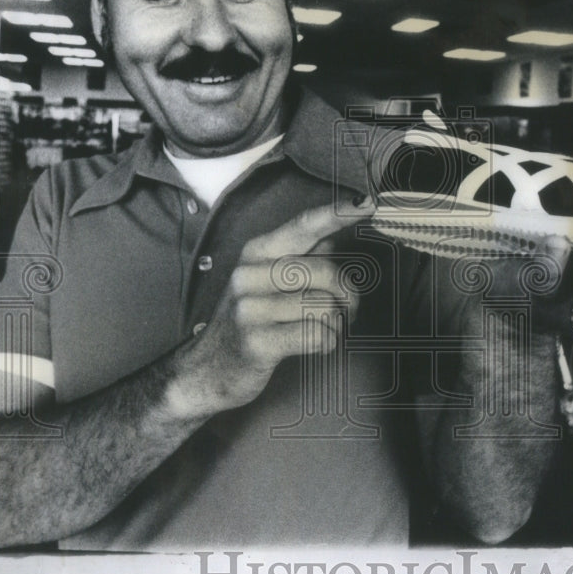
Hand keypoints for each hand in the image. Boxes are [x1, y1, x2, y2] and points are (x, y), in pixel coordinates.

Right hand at [167, 199, 373, 416]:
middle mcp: (249, 275)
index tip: (368, 202)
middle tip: (347, 310)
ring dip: (337, 323)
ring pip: (326, 306)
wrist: (205, 371)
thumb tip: (333, 235)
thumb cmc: (246, 322)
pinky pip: (318, 335)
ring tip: (325, 328)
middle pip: (326, 271)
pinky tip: (314, 345)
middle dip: (348, 294)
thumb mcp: (264, 282)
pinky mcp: (257, 342)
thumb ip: (298, 258)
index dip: (338, 213)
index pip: (303, 226)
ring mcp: (250, 309)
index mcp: (255, 253)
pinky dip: (327, 342)